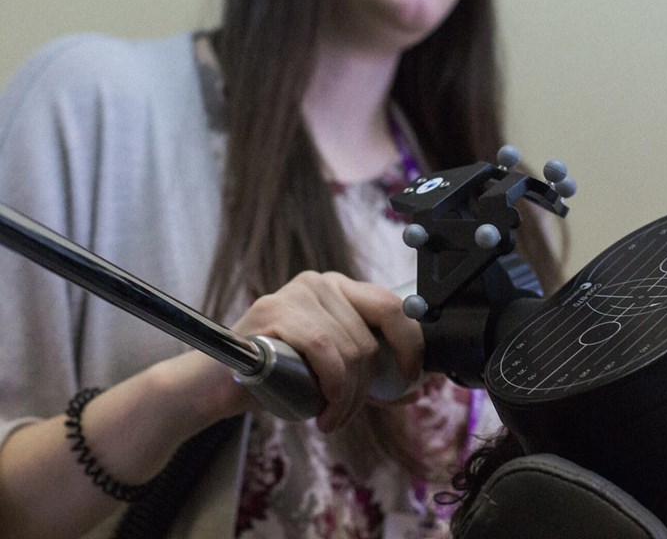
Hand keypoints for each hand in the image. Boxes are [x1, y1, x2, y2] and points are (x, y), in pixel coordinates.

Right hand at [232, 271, 423, 430]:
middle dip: (367, 388)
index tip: (408, 377)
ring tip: (330, 417)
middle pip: (370, 337)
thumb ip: (371, 377)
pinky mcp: (275, 310)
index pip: (392, 306)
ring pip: (351, 350)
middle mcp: (322, 282)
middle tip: (346, 413)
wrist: (217, 384)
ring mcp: (298, 293)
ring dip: (346, 398)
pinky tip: (321, 411)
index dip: (410, 343)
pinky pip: (326, 352)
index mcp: (341, 289)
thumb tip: (417, 388)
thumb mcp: (332, 373)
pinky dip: (331, 388)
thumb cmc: (275, 375)